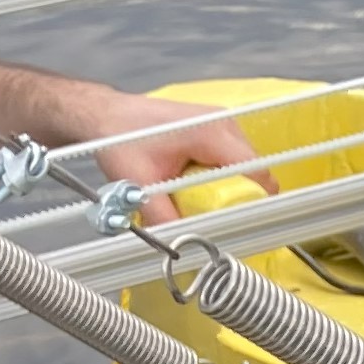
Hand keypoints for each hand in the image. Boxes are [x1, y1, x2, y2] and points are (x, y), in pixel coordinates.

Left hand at [63, 90, 260, 223]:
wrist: (107, 115)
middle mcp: (224, 124)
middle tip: (216, 217)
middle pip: (254, 170)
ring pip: (246, 165)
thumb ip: (164, 217)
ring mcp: (221, 123)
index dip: (255, 202)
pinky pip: (233, 158)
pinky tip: (200, 185)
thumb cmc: (120, 140)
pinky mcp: (215, 127)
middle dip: (241, 197)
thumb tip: (182, 247)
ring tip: (205, 201)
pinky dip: (223, 176)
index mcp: (211, 133)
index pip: (257, 172)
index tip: (243, 225)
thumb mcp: (139, 183)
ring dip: (231, 187)